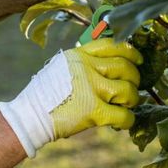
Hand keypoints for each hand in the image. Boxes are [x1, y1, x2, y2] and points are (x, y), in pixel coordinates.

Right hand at [0, 39, 143, 156]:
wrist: (30, 116)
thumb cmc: (44, 95)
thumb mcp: (60, 67)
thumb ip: (82, 63)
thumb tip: (107, 64)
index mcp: (78, 55)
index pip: (112, 45)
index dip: (130, 52)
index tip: (137, 60)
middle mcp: (86, 67)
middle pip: (125, 67)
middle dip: (134, 78)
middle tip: (131, 88)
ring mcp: (91, 88)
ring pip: (128, 90)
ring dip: (131, 99)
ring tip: (125, 105)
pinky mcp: (93, 111)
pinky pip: (124, 115)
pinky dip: (127, 120)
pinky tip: (122, 122)